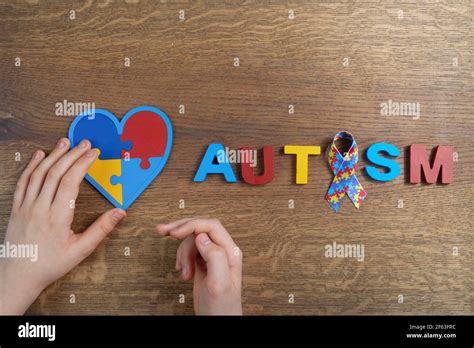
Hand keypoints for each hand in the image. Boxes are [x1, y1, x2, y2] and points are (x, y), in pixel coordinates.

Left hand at [0, 138, 125, 313]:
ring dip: (53, 155)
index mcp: (58, 217)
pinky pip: (23, 181)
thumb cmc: (50, 264)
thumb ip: (101, 229)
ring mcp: (26, 206)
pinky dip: (31, 166)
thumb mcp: (81, 250)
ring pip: (39, 173)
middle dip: (72, 154)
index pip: (70, 182)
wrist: (18, 275)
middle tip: (84, 143)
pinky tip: (39, 155)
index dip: (83, 164)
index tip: (93, 153)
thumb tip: (120, 212)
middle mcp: (40, 208)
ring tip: (65, 142)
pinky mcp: (17, 208)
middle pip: (56, 173)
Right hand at [157, 218, 241, 314]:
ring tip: (183, 271)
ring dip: (182, 253)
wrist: (217, 322)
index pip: (211, 226)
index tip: (174, 232)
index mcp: (230, 252)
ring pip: (192, 241)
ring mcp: (212, 257)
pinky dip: (181, 258)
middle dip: (181, 230)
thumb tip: (202, 237)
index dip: (191, 225)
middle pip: (200, 229)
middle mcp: (222, 251)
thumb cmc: (222, 308)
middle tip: (162, 231)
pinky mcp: (203, 264)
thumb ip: (214, 257)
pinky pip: (189, 251)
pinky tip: (182, 270)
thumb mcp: (219, 283)